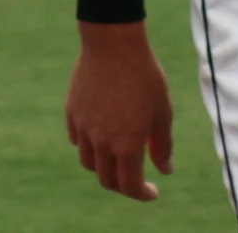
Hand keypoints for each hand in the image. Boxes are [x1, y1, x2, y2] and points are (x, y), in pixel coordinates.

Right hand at [66, 21, 174, 200]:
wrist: (113, 43)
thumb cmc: (144, 75)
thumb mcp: (162, 110)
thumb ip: (163, 144)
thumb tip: (165, 170)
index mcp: (127, 145)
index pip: (130, 187)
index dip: (142, 195)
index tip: (152, 191)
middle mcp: (102, 142)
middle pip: (107, 180)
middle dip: (123, 185)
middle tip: (136, 177)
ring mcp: (84, 128)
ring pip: (89, 163)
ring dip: (103, 166)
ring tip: (117, 154)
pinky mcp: (72, 112)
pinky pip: (77, 140)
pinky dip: (88, 145)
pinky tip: (100, 134)